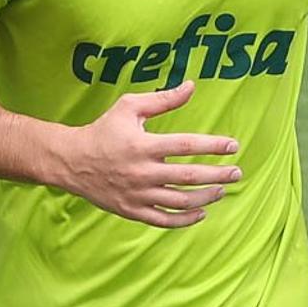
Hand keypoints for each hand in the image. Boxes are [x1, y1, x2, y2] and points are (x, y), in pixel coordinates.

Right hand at [55, 81, 241, 227]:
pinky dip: (186, 219)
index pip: (186, 145)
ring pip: (181, 202)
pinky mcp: (132, 210)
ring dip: (207, 197)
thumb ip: (162, 99)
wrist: (71, 161)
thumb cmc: (103, 131)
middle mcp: (142, 172)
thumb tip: (191, 86)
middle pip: (189, 177)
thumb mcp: (129, 108)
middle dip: (218, 174)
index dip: (213, 146)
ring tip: (222, 190)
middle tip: (237, 172)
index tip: (233, 146)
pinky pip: (164, 220)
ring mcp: (137, 194)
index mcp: (143, 145)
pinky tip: (201, 212)